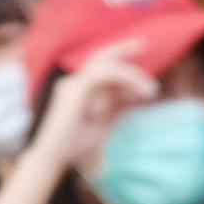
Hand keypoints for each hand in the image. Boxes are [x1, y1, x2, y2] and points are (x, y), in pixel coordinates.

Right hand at [22, 52, 155, 189]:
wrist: (54, 158)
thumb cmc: (76, 146)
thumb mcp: (105, 122)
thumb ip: (119, 107)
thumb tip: (138, 94)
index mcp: (79, 90)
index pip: (103, 70)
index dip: (125, 70)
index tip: (144, 77)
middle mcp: (73, 83)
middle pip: (101, 57)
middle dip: (123, 48)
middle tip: (144, 45)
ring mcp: (72, 85)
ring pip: (107, 65)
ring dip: (131, 75)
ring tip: (149, 90)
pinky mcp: (75, 89)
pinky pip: (103, 73)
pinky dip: (123, 78)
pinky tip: (137, 89)